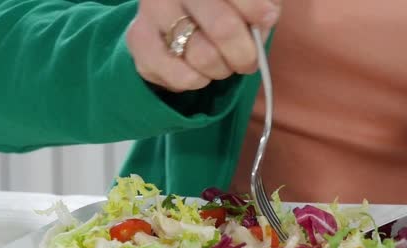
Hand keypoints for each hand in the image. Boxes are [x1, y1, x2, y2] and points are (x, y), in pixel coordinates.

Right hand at [126, 0, 281, 91]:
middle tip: (247, 61)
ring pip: (203, 57)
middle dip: (244, 54)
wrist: (171, 13)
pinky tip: (197, 72)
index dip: (255, 10)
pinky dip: (198, 81)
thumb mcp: (241, 0)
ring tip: (221, 64)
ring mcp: (151, 12)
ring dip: (221, 70)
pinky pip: (180, 77)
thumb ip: (260, 3)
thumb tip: (267, 17)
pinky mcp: (138, 40)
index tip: (268, 19)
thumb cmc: (218, 5)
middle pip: (223, 28)